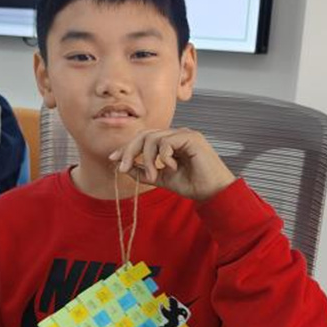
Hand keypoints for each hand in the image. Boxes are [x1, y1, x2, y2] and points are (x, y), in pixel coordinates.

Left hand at [109, 128, 235, 200]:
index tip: (113, 159)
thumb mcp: (162, 178)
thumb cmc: (192, 185)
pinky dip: (164, 156)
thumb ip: (144, 172)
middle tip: (122, 167)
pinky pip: (167, 142)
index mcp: (170, 142)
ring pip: (153, 138)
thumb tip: (124, 166)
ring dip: (147, 158)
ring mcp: (184, 134)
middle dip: (130, 150)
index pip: (143, 139)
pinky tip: (171, 167)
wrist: (212, 192)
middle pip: (144, 135)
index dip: (127, 148)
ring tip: (154, 175)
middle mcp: (176, 135)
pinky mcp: (191, 138)